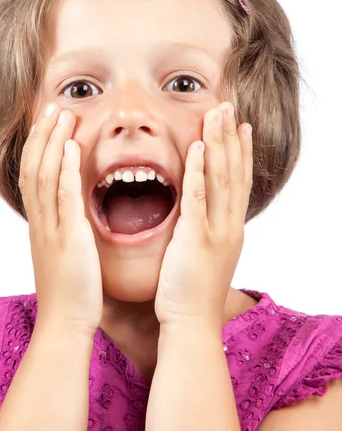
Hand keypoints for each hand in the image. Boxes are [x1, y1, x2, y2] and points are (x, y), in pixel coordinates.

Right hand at [19, 103, 102, 336]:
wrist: (66, 323)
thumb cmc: (71, 292)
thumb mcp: (62, 254)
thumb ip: (65, 230)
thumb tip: (71, 214)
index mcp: (41, 224)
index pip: (34, 175)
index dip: (39, 146)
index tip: (49, 123)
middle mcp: (42, 221)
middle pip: (35, 167)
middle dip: (43, 135)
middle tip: (54, 107)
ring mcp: (53, 228)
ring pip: (45, 175)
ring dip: (53, 142)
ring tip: (63, 115)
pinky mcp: (69, 237)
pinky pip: (65, 197)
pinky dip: (66, 169)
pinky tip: (72, 147)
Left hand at [154, 102, 252, 328]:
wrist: (190, 323)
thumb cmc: (192, 291)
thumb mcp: (205, 254)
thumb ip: (206, 229)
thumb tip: (201, 213)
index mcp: (230, 228)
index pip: (239, 182)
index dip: (241, 152)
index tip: (240, 127)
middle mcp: (228, 225)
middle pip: (234, 172)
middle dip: (231, 137)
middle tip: (229, 108)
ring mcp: (215, 230)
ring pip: (221, 178)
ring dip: (219, 143)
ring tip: (217, 115)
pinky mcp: (195, 237)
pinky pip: (198, 197)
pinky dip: (200, 170)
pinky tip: (199, 147)